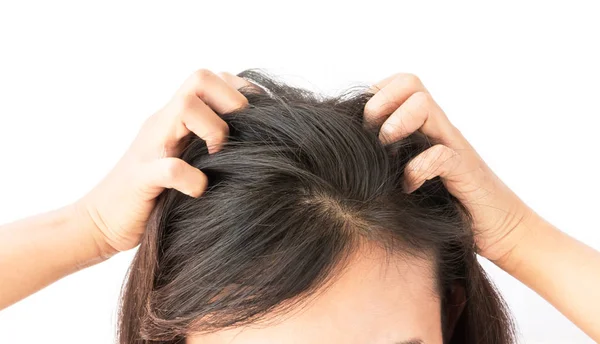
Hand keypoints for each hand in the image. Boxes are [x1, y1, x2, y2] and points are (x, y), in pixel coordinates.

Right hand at [75, 70, 247, 256]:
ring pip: (186, 107)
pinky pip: (170, 168)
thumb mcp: (183, 161)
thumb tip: (257, 143)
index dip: (239, 89)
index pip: (209, 78)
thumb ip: (205, 145)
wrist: (100, 222)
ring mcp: (150, 147)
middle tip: (239, 136)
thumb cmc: (154, 194)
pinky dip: (192, 179)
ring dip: (215, 131)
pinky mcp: (141, 179)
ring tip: (218, 158)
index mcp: (174, 119)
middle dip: (231, 102)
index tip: (257, 118)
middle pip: (200, 78)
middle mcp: (163, 124)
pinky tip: (199, 190)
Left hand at [364, 73, 536, 261]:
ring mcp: (454, 146)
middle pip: (410, 82)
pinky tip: (409, 187)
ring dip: (397, 126)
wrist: (499, 227)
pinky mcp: (465, 173)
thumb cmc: (448, 202)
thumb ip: (391, 157)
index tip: (364, 128)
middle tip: (375, 139)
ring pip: (424, 106)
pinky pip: (441, 155)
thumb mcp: (413, 173)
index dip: (374, 96)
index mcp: (424, 125)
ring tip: (389, 156)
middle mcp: (439, 128)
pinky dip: (418, 169)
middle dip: (381, 104)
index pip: (398, 83)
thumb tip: (352, 153)